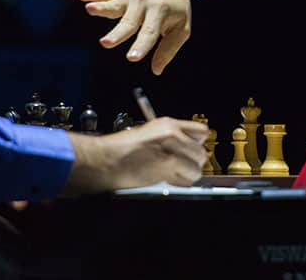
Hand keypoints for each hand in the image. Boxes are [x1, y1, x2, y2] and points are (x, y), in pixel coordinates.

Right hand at [64, 117, 208, 194]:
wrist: (104, 160)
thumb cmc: (119, 151)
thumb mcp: (148, 135)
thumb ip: (169, 140)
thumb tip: (186, 150)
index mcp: (167, 124)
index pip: (201, 132)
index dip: (197, 145)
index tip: (192, 153)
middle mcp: (172, 133)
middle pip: (201, 151)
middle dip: (192, 163)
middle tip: (179, 168)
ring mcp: (171, 148)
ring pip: (197, 166)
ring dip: (187, 174)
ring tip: (171, 174)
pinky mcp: (168, 163)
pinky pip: (189, 176)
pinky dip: (181, 181)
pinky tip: (167, 179)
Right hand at [78, 0, 196, 74]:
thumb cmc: (177, 6)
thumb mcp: (181, 27)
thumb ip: (168, 49)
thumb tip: (156, 71)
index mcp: (161, 12)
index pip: (149, 32)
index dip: (141, 46)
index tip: (132, 58)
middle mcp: (145, 3)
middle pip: (129, 22)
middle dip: (117, 33)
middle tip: (106, 43)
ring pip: (115, 5)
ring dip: (102, 7)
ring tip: (89, 9)